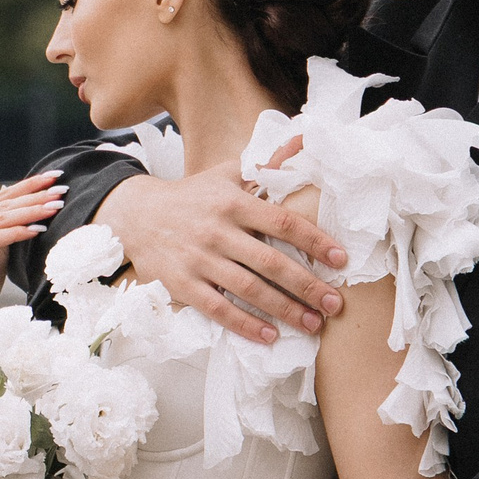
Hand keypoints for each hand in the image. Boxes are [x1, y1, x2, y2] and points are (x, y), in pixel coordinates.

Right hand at [0, 173, 65, 296]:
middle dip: (36, 196)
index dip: (30, 184)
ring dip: (31, 211)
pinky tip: (38, 229)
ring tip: (56, 207)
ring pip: (0, 219)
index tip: (56, 175)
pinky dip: (17, 232)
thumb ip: (4, 224)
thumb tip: (11, 191)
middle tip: (62, 190)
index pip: (3, 196)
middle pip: (4, 205)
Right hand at [100, 162, 346, 345]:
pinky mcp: (184, 284)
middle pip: (271, 263)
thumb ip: (265, 163)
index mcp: (233, 202)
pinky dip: (246, 325)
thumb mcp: (226, 173)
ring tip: (312, 325)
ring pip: (249, 290)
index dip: (314, 241)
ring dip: (285, 310)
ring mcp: (200, 260)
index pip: (282, 223)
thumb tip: (303, 142)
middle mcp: (218, 231)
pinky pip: (219, 309)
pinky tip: (270, 336)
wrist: (137, 215)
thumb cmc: (193, 195)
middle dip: (307, 286)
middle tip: (335, 305)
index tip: (340, 259)